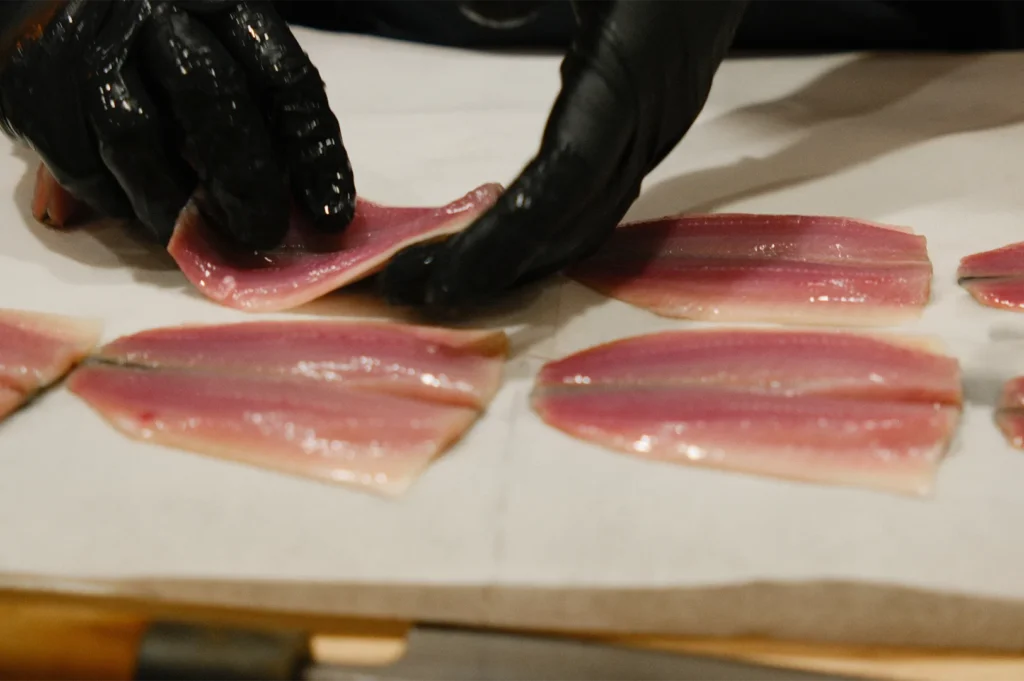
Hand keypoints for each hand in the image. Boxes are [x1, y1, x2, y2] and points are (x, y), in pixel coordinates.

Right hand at [0, 0, 354, 247]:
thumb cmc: (164, 39)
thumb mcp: (223, 48)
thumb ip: (262, 110)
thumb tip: (310, 205)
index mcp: (220, 0)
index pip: (285, 76)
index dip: (315, 154)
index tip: (331, 214)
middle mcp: (152, 11)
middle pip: (212, 99)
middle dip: (245, 180)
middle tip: (262, 234)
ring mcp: (89, 46)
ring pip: (138, 138)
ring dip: (174, 204)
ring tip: (197, 234)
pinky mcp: (33, 86)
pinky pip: (81, 164)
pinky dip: (118, 202)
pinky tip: (142, 211)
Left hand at [379, 0, 750, 309]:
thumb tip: (478, 14)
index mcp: (634, 70)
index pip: (565, 179)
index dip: (505, 238)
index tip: (439, 279)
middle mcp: (654, 114)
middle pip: (573, 218)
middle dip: (497, 266)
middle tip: (412, 291)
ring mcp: (659, 122)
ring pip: (591, 216)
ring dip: (522, 258)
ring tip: (448, 280)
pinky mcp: (654, 118)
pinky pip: (600, 192)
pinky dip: (549, 229)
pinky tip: (507, 243)